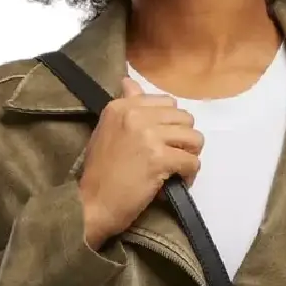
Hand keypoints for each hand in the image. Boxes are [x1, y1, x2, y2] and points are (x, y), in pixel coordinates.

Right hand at [78, 76, 203, 248]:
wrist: (91, 204)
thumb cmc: (98, 174)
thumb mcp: (106, 131)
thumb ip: (124, 107)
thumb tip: (129, 82)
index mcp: (121, 106)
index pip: (166, 103)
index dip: (170, 125)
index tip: (162, 142)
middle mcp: (135, 115)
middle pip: (184, 118)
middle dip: (184, 140)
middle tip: (173, 158)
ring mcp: (148, 136)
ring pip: (194, 138)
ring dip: (190, 156)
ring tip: (178, 169)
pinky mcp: (159, 159)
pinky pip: (192, 161)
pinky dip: (189, 174)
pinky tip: (178, 182)